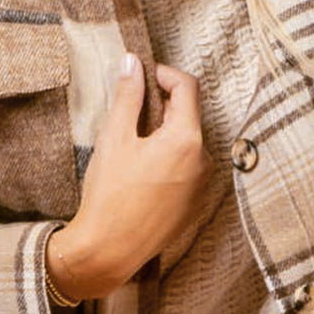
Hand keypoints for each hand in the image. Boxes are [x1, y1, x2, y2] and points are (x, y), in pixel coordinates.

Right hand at [47, 55, 211, 299]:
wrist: (109, 251)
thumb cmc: (109, 194)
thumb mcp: (114, 137)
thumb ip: (128, 96)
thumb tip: (132, 62)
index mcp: (187, 140)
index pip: (188, 87)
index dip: (164, 74)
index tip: (142, 76)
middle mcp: (204, 161)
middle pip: (189, 115)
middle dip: (163, 106)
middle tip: (131, 111)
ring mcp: (203, 185)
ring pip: (189, 142)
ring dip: (166, 133)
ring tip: (133, 145)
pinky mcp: (196, 203)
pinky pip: (188, 167)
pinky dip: (170, 158)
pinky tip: (142, 171)